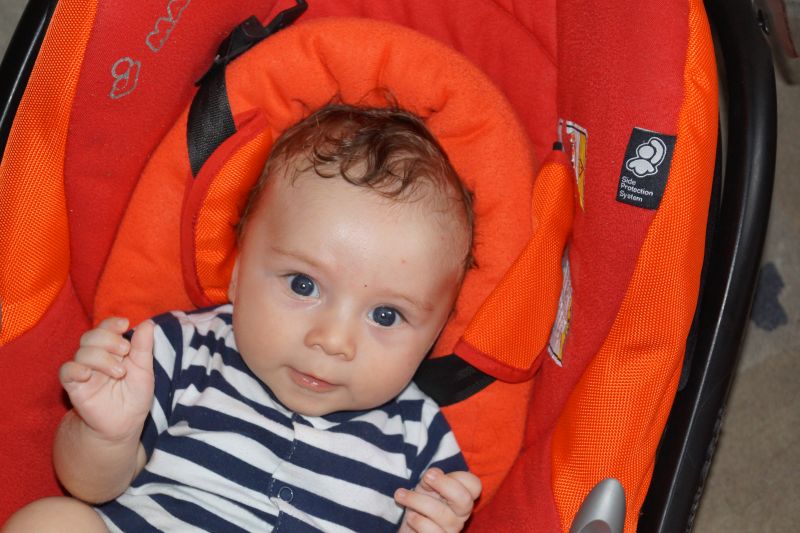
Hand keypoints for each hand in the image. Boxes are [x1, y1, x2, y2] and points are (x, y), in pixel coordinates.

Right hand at [59, 318, 154, 441]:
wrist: (124, 424)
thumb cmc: (135, 396)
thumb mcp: (144, 370)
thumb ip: (143, 348)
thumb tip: (148, 323)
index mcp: (113, 350)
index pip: (106, 328)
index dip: (112, 323)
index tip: (124, 324)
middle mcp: (96, 357)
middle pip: (91, 336)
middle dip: (108, 339)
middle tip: (124, 350)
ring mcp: (84, 371)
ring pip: (82, 352)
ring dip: (101, 357)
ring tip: (119, 372)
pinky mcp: (74, 386)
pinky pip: (66, 371)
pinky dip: (76, 368)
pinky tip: (88, 374)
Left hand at [395, 468, 481, 532]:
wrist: (410, 529)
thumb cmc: (420, 505)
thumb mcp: (425, 487)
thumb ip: (431, 478)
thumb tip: (433, 473)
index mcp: (461, 498)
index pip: (474, 485)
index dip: (458, 476)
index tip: (434, 474)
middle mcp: (460, 515)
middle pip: (465, 499)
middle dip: (443, 484)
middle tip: (426, 476)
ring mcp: (451, 530)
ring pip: (441, 513)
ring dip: (416, 500)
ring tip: (400, 495)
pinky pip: (432, 531)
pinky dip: (417, 520)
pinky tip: (410, 517)